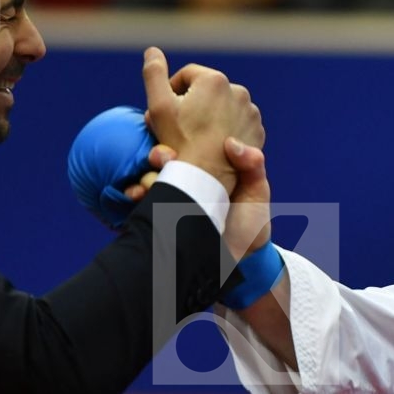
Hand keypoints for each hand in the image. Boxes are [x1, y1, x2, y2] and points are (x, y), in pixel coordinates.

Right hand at [122, 139, 271, 258]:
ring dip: (145, 178)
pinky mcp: (162, 220)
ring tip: (147, 183)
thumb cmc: (251, 222)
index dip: (175, 136)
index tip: (172, 133)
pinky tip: (136, 196)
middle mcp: (187, 180)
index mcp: (207, 168)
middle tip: (160, 157)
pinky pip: (142, 205)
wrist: (245, 260)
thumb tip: (233, 144)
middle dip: (158, 155)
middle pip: (162, 160)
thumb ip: (252, 166)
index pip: (186, 146)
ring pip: (149, 181)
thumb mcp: (257, 192)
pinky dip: (136, 196)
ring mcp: (173, 200)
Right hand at [140, 46, 262, 189]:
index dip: (172, 91)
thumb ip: (154, 74)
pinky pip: (237, 124)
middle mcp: (239, 91)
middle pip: (207, 91)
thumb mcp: (158, 106)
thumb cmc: (179, 142)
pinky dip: (226, 129)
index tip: (165, 110)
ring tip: (196, 136)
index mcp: (215, 80)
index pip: (187, 75)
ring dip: (210, 115)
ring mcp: (251, 112)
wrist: (207, 179)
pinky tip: (213, 144)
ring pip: (223, 107)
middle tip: (179, 125)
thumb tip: (152, 50)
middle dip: (192, 104)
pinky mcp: (257, 132)